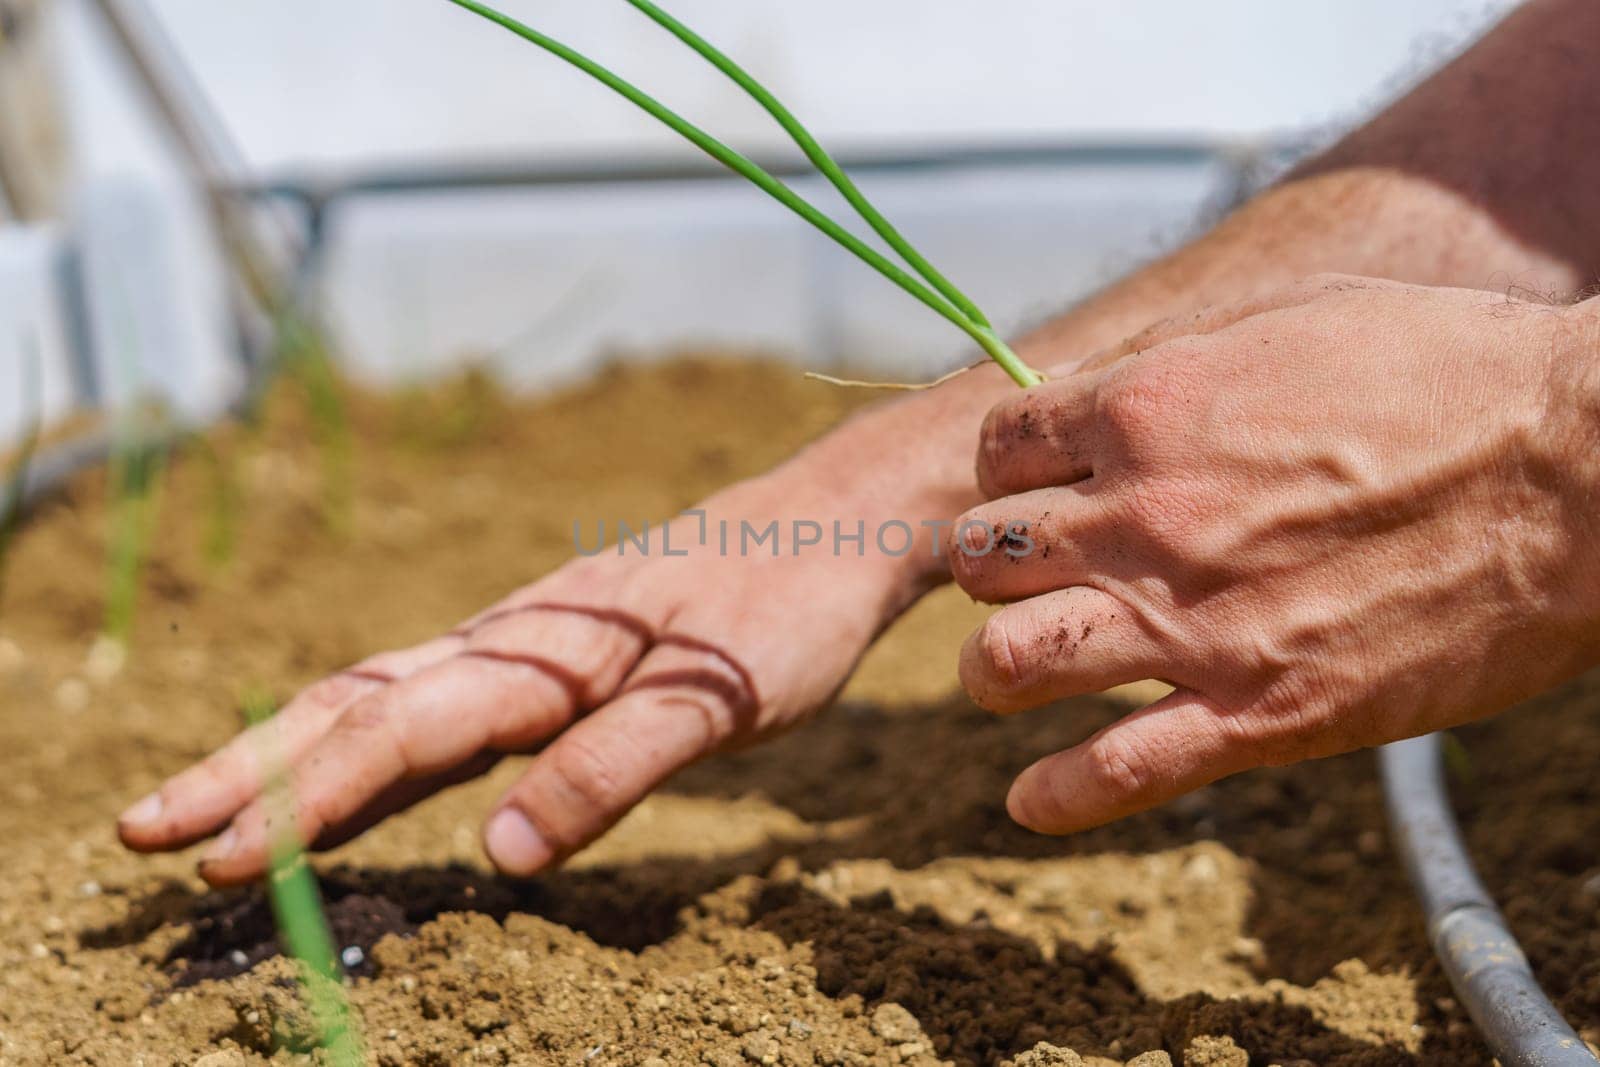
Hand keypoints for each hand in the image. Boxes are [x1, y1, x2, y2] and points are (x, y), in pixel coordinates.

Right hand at [118, 464, 927, 885]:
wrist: (831, 520)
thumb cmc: (787, 608)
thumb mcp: (721, 698)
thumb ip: (616, 767)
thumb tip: (503, 853)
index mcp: (540, 653)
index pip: (398, 730)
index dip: (305, 800)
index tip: (218, 863)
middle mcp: (512, 641)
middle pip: (353, 705)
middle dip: (247, 773)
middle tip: (142, 836)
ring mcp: (526, 642)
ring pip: (380, 695)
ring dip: (288, 753)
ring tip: (205, 806)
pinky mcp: (552, 650)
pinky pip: (433, 695)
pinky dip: (363, 736)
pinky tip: (346, 766)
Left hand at [950, 275, 1599, 833]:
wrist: (1582, 470)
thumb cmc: (1446, 373)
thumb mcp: (1290, 315)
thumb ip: (1171, 355)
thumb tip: (1086, 389)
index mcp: (1147, 409)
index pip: (996, 452)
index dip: (1008, 473)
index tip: (1043, 490)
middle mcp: (1145, 517)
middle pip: (983, 558)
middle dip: (995, 568)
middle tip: (1037, 578)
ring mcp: (1195, 622)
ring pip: (1009, 663)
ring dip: (996, 671)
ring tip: (1014, 675)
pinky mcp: (1261, 714)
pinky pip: (1114, 773)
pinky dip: (1057, 796)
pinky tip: (1032, 800)